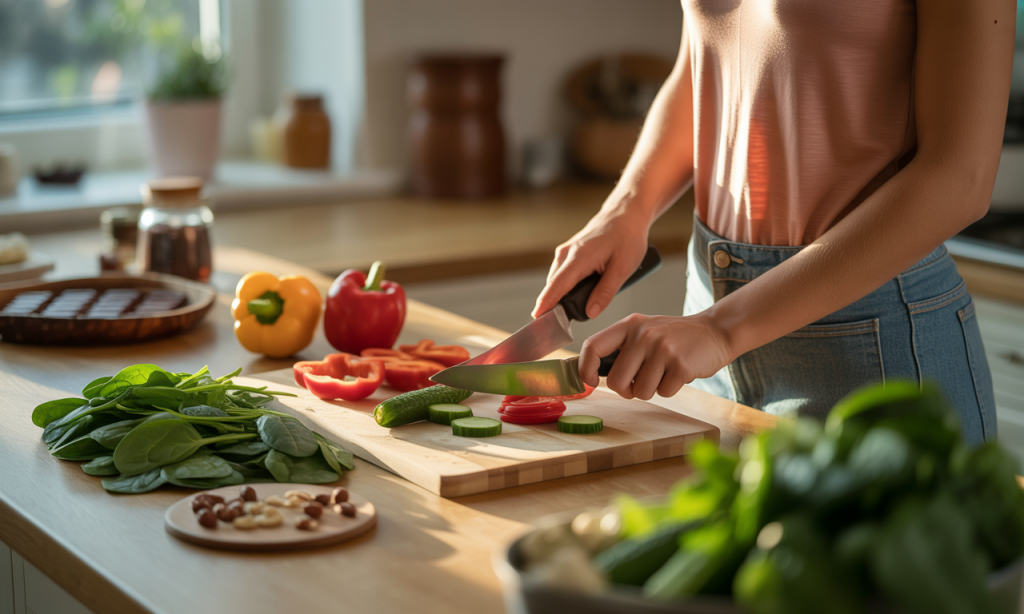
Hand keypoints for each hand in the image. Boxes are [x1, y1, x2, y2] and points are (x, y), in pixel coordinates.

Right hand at [532, 208, 649, 318]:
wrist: (625, 214)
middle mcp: (566, 254)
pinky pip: (560, 275)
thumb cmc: (627, 238)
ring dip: (559, 297)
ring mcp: (565, 252)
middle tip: (559, 328)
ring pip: (556, 281)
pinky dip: (563, 287)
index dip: (546, 304)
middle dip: (552, 307)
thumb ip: (606, 292)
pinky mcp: (567, 253)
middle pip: (553, 286)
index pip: (557, 286)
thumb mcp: (623, 268)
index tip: (537, 320)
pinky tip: (576, 295)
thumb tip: (591, 312)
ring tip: (570, 314)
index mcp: (579, 257)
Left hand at [578, 312, 733, 400]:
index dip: (585, 368)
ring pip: (640, 391)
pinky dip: (670, 389)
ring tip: (664, 372)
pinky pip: (663, 393)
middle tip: (640, 382)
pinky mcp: (681, 365)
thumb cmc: (675, 337)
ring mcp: (662, 349)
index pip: (592, 346)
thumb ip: (622, 348)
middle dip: (627, 390)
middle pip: (616, 381)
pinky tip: (679, 372)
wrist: (715, 331)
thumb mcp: (645, 331)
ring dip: (651, 389)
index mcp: (629, 325)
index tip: (589, 381)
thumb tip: (593, 374)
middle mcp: (643, 334)